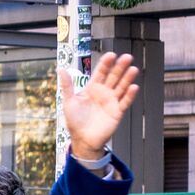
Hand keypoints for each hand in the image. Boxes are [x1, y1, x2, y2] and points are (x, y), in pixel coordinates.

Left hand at [61, 52, 140, 166]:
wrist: (83, 139)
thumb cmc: (75, 121)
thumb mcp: (69, 101)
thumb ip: (67, 86)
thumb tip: (61, 69)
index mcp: (92, 88)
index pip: (100, 73)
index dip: (106, 64)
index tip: (111, 55)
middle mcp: (103, 93)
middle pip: (113, 77)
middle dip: (120, 67)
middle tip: (127, 57)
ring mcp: (111, 102)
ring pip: (121, 87)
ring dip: (127, 78)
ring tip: (133, 69)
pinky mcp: (117, 112)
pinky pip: (125, 102)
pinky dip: (129, 95)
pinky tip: (133, 87)